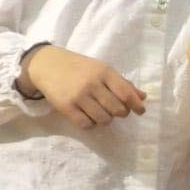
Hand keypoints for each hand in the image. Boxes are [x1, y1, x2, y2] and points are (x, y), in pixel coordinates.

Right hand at [18, 46, 144, 128]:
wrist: (47, 65)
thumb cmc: (79, 67)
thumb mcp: (101, 69)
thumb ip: (122, 83)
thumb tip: (142, 97)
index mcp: (104, 72)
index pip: (126, 93)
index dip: (136, 105)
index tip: (140, 111)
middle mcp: (92, 84)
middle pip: (117, 109)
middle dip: (120, 113)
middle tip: (115, 110)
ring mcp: (79, 96)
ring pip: (103, 119)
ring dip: (106, 119)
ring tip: (100, 112)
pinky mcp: (66, 107)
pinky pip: (86, 124)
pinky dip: (91, 124)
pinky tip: (88, 116)